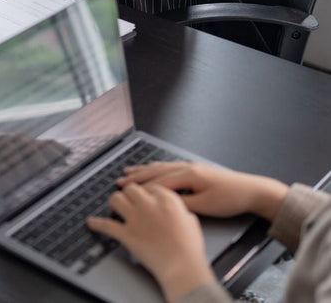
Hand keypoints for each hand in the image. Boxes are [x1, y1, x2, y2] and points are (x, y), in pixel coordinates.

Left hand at [87, 183, 214, 301]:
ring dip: (114, 202)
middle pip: (131, 188)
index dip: (146, 192)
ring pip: (116, 199)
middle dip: (129, 193)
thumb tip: (176, 210)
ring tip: (114, 207)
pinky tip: (91, 222)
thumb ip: (180, 210)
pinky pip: (106, 225)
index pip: (150, 186)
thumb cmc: (190, 248)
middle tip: (128, 200)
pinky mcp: (126, 233)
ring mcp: (135, 218)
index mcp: (166, 199)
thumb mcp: (191, 221)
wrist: (182, 267)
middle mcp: (148, 204)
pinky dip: (97, 224)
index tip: (144, 196)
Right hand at [116, 161, 288, 221]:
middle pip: (156, 171)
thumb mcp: (205, 206)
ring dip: (145, 170)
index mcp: (188, 174)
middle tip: (121, 179)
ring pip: (162, 167)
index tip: (125, 189)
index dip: (140, 186)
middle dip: (137, 176)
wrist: (251, 191)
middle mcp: (187, 167)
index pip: (158, 181)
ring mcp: (191, 167)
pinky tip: (153, 169)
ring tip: (130, 172)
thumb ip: (182, 203)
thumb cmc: (230, 199)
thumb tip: (164, 203)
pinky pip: (169, 167)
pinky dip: (157, 168)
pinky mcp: (195, 170)